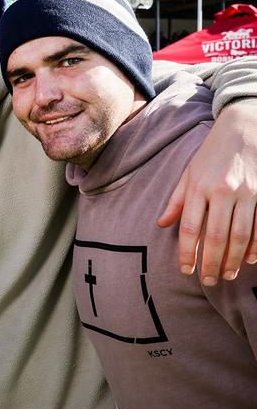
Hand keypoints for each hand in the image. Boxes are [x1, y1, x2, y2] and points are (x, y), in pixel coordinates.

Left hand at [160, 100, 256, 284]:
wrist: (246, 127)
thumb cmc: (213, 152)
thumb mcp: (189, 171)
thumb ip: (177, 200)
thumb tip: (161, 224)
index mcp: (199, 187)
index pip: (190, 228)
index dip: (187, 253)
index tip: (186, 270)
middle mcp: (223, 191)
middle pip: (217, 237)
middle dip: (212, 263)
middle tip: (209, 281)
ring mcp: (248, 193)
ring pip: (241, 235)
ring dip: (235, 260)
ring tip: (229, 275)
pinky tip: (252, 260)